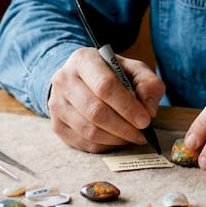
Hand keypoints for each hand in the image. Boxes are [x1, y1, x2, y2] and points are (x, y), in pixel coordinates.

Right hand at [48, 47, 164, 152]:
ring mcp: (56, 104)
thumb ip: (148, 85)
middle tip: (141, 133)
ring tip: (132, 136)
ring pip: (88, 130)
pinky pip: (83, 143)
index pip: (105, 86)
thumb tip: (149, 111)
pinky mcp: (56, 125)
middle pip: (95, 111)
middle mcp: (64, 80)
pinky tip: (117, 139)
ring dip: (115, 138)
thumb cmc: (112, 74)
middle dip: (123, 127)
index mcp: (83, 60)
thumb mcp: (134, 70)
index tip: (145, 120)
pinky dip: (105, 146)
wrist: (81, 79)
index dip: (127, 106)